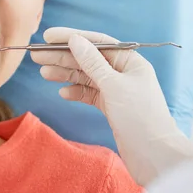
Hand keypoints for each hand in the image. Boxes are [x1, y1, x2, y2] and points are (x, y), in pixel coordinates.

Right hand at [31, 27, 192, 185]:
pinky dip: (75, 92)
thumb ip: (92, 62)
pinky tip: (62, 92)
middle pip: (88, 58)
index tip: (48, 36)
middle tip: (36, 55)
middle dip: (62, 56)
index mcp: (129, 61)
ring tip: (43, 72)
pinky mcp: (111, 107)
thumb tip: (75, 40)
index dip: (71, 37)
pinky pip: (89, 94)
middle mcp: (123, 72)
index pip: (97, 42)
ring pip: (86, 76)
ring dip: (65, 73)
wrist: (155, 156)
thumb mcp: (114, 86)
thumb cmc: (140, 118)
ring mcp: (117, 90)